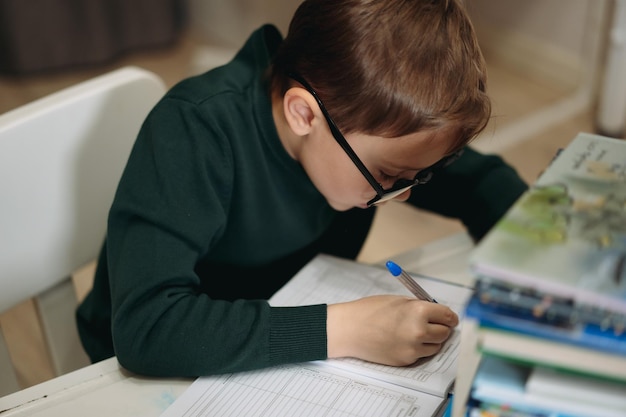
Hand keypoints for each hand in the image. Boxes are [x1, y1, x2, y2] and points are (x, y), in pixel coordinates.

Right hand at [326, 295, 458, 365]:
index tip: (450, 318)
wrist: (349, 329)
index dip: (450, 317)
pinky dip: (416, 348)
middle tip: (433, 324)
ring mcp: (412, 349)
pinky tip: (402, 340)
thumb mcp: (398, 301)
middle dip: (441, 328)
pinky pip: (420, 355)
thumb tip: (437, 314)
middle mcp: (419, 332)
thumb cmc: (369, 311)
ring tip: (415, 332)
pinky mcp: (405, 360)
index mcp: (419, 312)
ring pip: (435, 347)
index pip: (448, 316)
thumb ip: (419, 307)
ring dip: (430, 340)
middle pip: (445, 333)